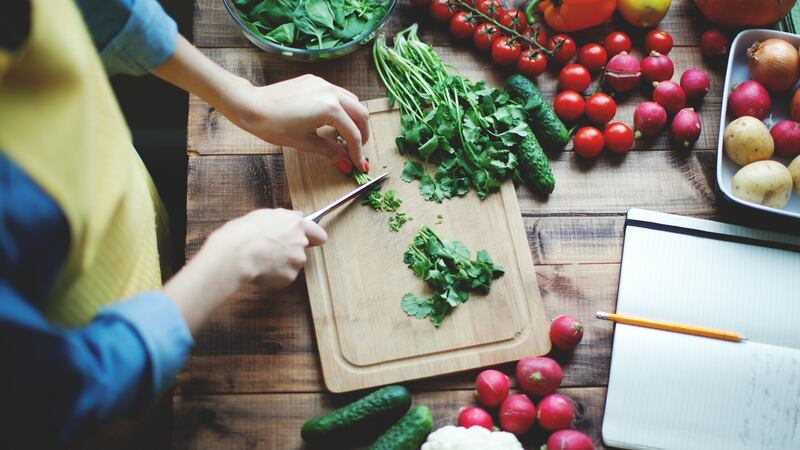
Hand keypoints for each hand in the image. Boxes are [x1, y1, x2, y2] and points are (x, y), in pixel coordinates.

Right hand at [204, 208, 326, 288]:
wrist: (236, 254)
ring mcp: (296, 261)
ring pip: (293, 263)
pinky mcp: (289, 277)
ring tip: (262, 258)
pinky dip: (275, 275)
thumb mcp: (264, 215)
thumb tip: (296, 216)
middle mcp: (301, 242)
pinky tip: (261, 268)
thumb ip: (284, 217)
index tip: (311, 240)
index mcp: (296, 224)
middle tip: (271, 249)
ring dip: (282, 263)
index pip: (318, 234)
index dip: (313, 237)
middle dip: (290, 250)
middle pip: (302, 249)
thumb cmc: (244, 232)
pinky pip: (284, 276)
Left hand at [226, 75, 369, 171]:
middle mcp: (330, 92)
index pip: (352, 134)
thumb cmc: (274, 126)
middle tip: (358, 150)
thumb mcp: (305, 142)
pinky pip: (338, 94)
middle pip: (360, 113)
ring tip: (348, 136)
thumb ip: (331, 151)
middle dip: (362, 133)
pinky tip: (334, 121)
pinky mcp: (314, 81)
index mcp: (330, 109)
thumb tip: (346, 164)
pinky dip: (343, 108)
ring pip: (352, 100)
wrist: (252, 106)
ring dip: (355, 119)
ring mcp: (323, 84)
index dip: (357, 152)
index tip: (359, 165)